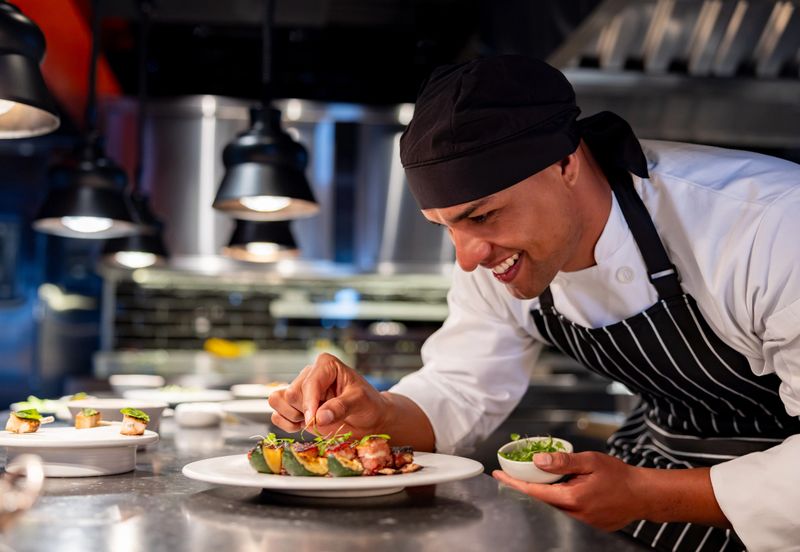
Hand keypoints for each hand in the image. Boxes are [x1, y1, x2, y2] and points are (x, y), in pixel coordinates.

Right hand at [268, 353, 388, 437]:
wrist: (369, 419)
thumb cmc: (368, 405)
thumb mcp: (360, 402)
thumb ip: (340, 407)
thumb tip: (319, 417)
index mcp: (326, 365)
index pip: (309, 383)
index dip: (310, 403)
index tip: (315, 420)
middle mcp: (310, 374)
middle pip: (291, 394)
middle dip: (304, 411)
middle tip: (322, 419)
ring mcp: (301, 390)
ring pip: (277, 400)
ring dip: (291, 416)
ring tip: (312, 421)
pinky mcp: (294, 406)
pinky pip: (276, 414)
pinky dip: (286, 424)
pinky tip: (303, 426)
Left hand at [492, 451, 647, 530]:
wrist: (643, 494)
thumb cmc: (620, 476)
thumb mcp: (590, 461)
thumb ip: (563, 461)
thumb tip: (539, 460)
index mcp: (573, 498)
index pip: (534, 492)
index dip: (514, 483)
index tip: (499, 475)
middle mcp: (575, 515)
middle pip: (540, 502)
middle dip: (525, 488)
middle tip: (513, 474)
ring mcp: (581, 523)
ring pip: (552, 508)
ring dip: (543, 494)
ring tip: (539, 479)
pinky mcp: (588, 526)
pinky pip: (565, 513)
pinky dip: (558, 501)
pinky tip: (561, 489)